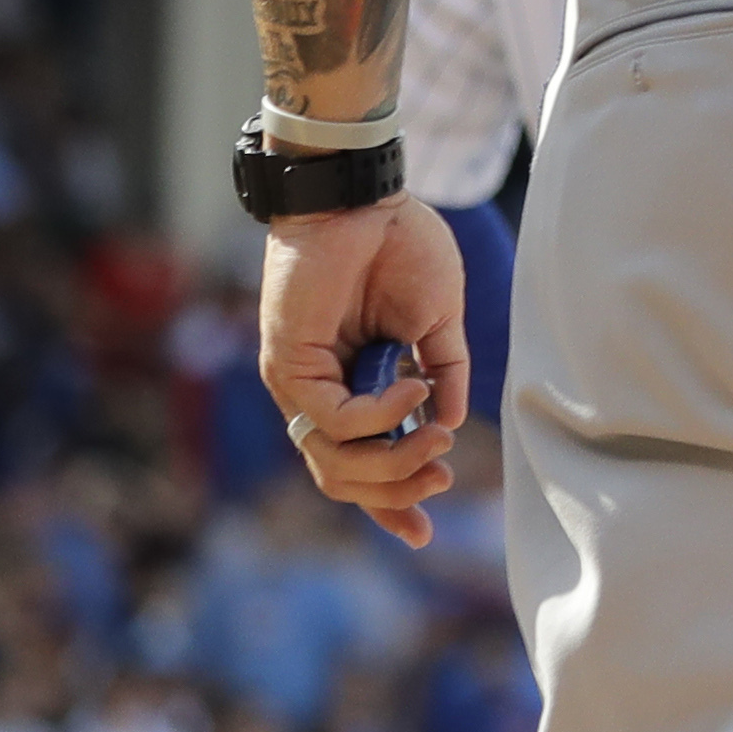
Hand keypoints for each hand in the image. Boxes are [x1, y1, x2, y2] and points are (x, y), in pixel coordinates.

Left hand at [257, 191, 471, 547]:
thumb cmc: (401, 248)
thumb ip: (441, 375)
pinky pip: (333, 421)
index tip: (423, 533)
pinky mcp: (288, 367)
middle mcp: (319, 394)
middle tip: (441, 476)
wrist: (368, 198)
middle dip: (395, 492)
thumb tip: (444, 426)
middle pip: (343, 478)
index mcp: (354, 386)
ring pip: (331, 464)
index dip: (389, 503)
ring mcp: (300, 384)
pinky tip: (411, 389)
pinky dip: (378, 418)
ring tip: (435, 441)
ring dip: (390, 465)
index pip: (361, 463)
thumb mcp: (436, 322)